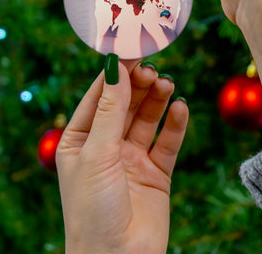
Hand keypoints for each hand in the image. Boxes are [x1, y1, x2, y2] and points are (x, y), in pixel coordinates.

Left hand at [56, 58, 187, 253]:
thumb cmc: (93, 210)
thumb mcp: (97, 153)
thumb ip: (110, 110)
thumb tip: (116, 68)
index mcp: (81, 140)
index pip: (99, 97)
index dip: (116, 74)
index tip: (133, 52)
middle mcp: (107, 146)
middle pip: (126, 104)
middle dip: (139, 86)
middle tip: (153, 70)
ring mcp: (133, 158)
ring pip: (148, 119)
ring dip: (158, 100)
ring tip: (167, 85)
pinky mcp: (157, 171)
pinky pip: (168, 141)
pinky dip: (175, 124)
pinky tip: (180, 108)